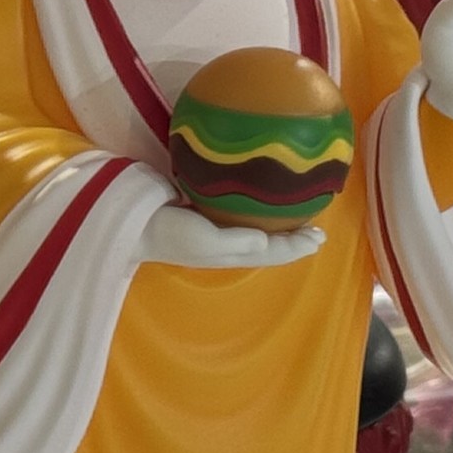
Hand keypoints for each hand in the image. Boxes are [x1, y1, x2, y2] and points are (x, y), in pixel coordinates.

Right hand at [142, 203, 325, 270]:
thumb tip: (266, 239)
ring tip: (298, 216)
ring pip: (258, 230)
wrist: (133, 224)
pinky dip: (258, 212)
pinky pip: (240, 216)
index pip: (273, 252)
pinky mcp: (205, 214)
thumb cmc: (168, 231)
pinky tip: (261, 200)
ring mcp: (217, 230)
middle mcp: (229, 243)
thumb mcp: (201, 239)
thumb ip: (234, 241)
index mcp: (231, 252)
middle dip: (294, 238)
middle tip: (318, 230)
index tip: (320, 237)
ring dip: (279, 226)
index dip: (297, 247)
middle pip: (270, 244)